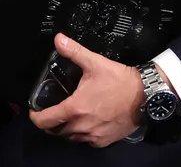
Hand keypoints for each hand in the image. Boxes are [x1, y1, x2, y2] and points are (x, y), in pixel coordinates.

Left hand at [29, 34, 145, 147]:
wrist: (145, 96)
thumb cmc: (119, 80)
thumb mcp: (94, 63)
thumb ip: (73, 51)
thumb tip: (58, 39)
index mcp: (74, 108)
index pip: (45, 121)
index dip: (35, 117)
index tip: (34, 111)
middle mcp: (81, 126)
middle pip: (56, 131)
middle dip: (51, 123)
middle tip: (52, 111)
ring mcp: (93, 136)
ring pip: (71, 137)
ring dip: (66, 129)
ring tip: (69, 116)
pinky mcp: (104, 141)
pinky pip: (86, 141)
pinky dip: (82, 134)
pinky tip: (86, 123)